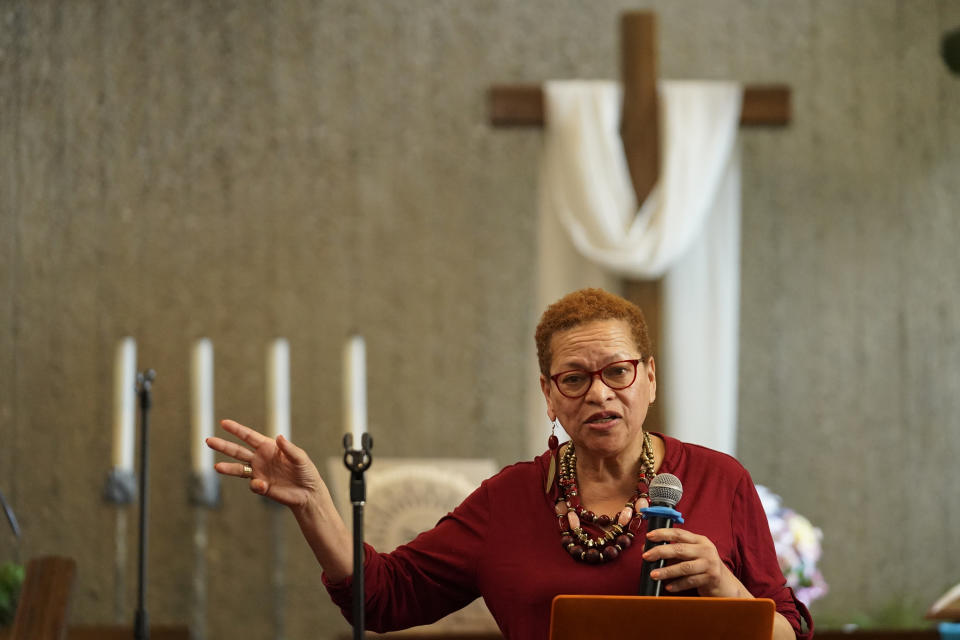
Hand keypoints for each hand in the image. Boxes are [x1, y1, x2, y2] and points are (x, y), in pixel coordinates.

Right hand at [206, 419, 323, 508]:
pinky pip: (253, 485)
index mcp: (269, 447)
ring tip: (216, 467)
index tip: (223, 423)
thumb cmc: (306, 472)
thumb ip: (289, 448)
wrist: (307, 493)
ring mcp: (259, 472)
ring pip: (238, 468)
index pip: (249, 436)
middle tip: (208, 440)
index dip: (236, 429)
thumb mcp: (300, 458)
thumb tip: (279, 437)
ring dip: (227, 467)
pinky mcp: (261, 486)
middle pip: (237, 450)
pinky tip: (264, 485)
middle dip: (223, 445)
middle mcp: (260, 458)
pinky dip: (256, 485)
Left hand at [643, 528, 750, 597]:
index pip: (679, 533)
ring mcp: (710, 564)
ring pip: (684, 567)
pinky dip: (678, 584)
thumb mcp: (692, 555)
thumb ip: (674, 551)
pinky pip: (690, 581)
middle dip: (660, 552)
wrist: (726, 584)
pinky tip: (668, 587)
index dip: (663, 533)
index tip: (649, 536)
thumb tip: (647, 549)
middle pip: (679, 549)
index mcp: (700, 540)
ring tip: (654, 574)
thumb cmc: (704, 567)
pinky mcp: (712, 577)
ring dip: (667, 571)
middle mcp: (706, 549)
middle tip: (646, 556)